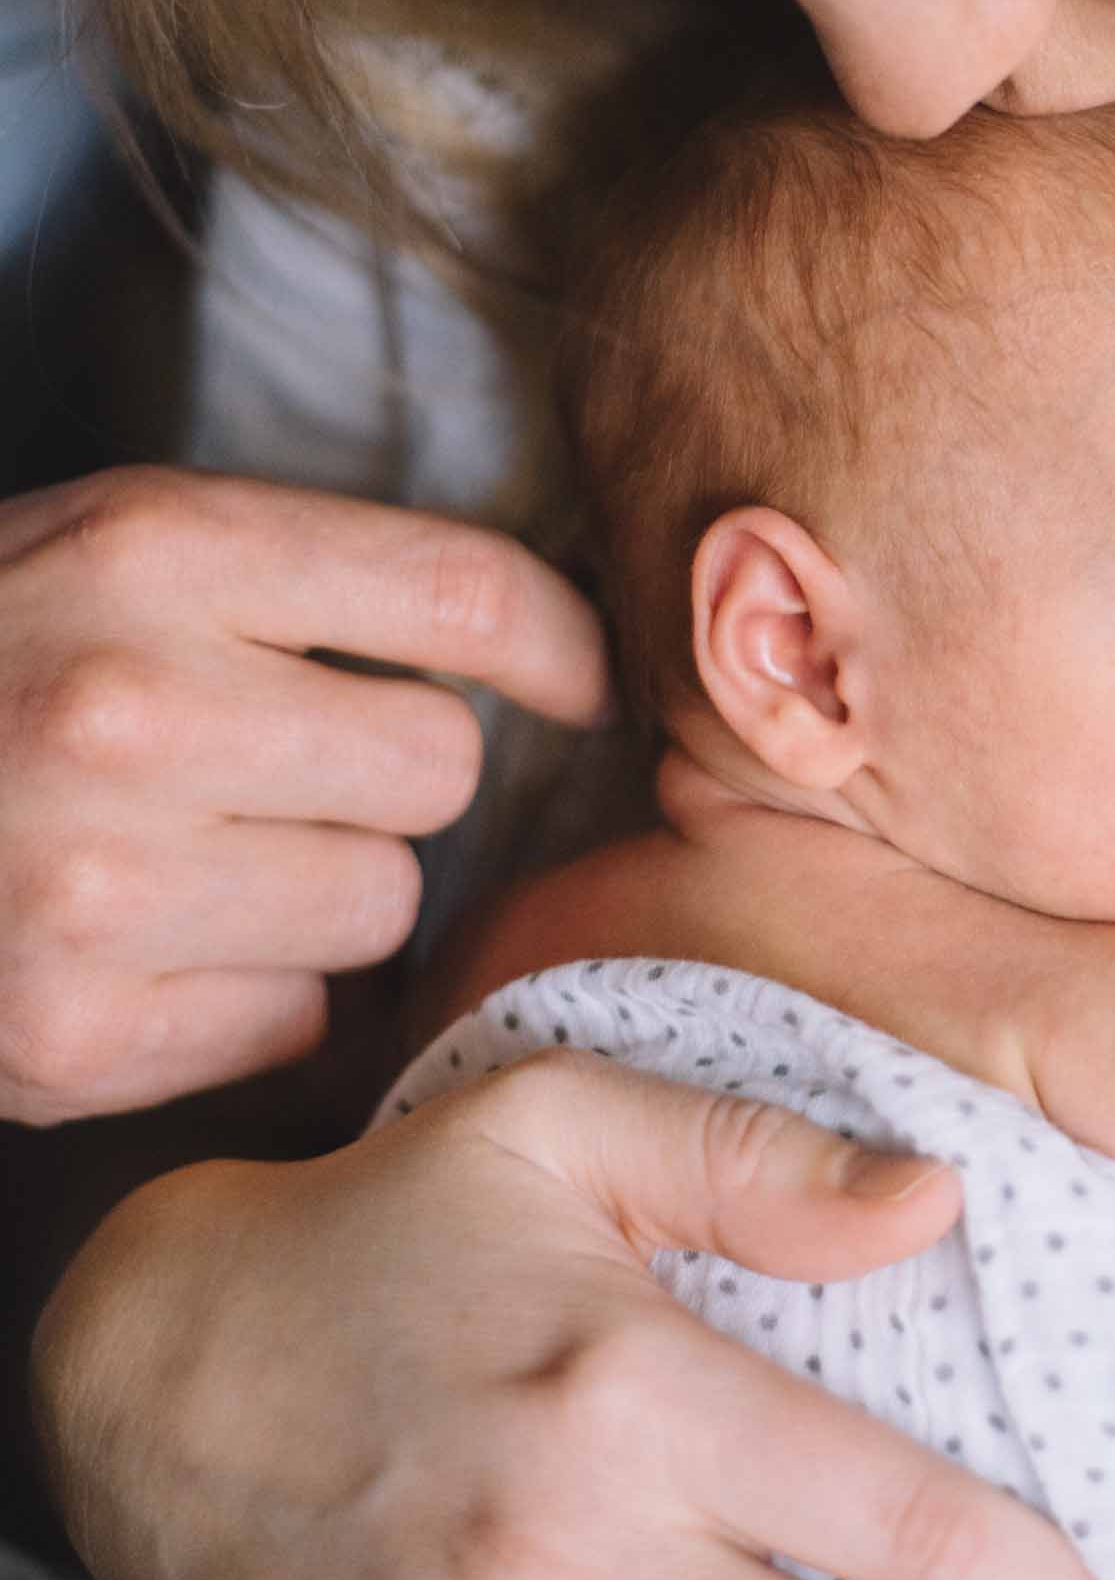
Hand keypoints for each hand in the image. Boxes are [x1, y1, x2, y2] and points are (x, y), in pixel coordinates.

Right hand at [0, 468, 609, 1122]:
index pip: (459, 593)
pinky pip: (294, 1021)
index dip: (558, 643)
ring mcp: (93, 886)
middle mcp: (128, 709)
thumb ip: (309, 574)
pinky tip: (147, 948)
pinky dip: (245, 998)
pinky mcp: (70, 1036)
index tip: (578, 677)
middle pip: (439, 768)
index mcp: (152, 551)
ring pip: (383, 908)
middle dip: (386, 776)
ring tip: (197, 857)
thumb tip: (554, 643)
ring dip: (325, 893)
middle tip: (279, 769)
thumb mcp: (113, 544)